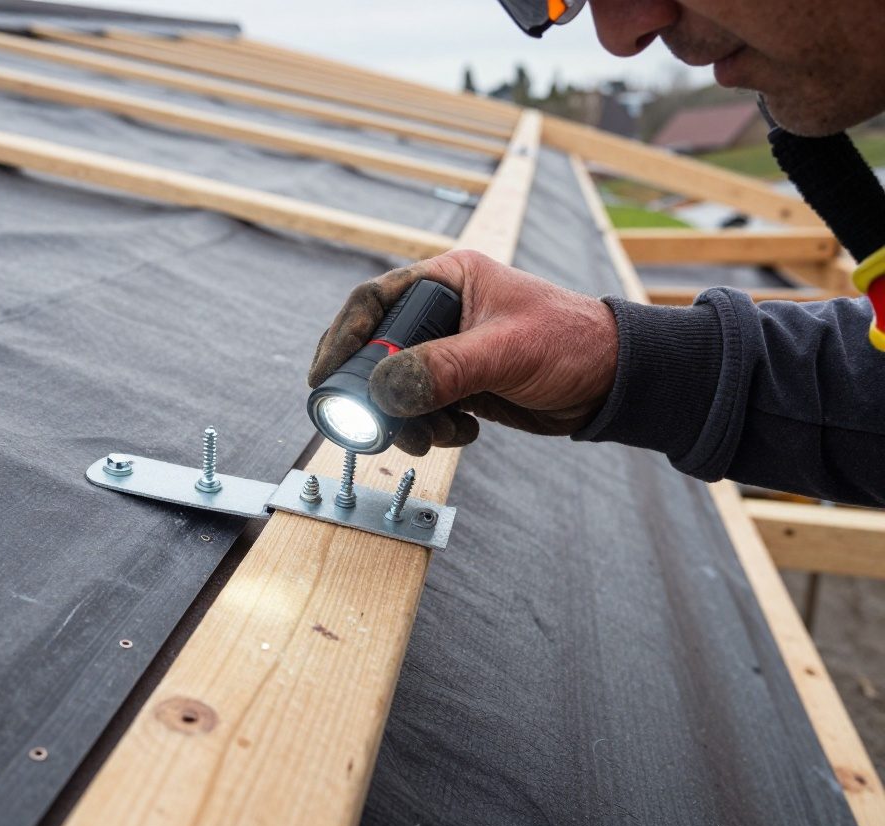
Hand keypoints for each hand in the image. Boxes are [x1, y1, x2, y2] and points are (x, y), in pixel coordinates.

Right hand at [307, 249, 618, 455]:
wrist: (610, 383)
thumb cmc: (571, 342)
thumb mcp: (504, 350)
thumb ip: (443, 367)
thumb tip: (384, 390)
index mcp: (447, 280)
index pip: (373, 301)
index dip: (343, 337)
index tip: (325, 377)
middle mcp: (440, 312)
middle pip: (376, 350)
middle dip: (375, 392)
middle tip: (372, 422)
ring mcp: (447, 351)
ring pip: (395, 388)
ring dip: (406, 420)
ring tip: (431, 435)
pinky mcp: (457, 384)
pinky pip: (421, 409)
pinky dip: (432, 428)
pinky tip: (463, 429)